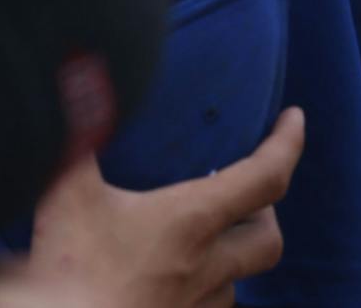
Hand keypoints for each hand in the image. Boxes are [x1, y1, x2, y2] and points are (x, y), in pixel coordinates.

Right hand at [22, 106, 304, 307]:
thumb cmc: (68, 273)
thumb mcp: (66, 195)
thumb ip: (77, 134)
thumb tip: (82, 75)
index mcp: (190, 221)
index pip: (265, 177)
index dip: (288, 144)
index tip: (295, 119)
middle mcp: (204, 267)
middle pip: (268, 241)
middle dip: (267, 214)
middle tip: (247, 192)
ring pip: (235, 284)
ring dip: (229, 259)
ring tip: (203, 240)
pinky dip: (202, 294)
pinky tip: (173, 283)